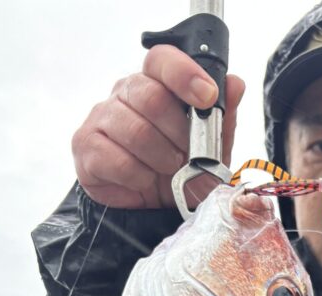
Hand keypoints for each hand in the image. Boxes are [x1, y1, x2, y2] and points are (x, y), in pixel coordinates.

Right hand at [73, 45, 244, 208]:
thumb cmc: (180, 173)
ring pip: (136, 130)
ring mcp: (101, 118)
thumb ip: (222, 118)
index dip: (184, 74)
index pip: (161, 59)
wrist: (152, 210)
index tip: (207, 97)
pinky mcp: (86, 146)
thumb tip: (235, 84)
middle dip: (179, 133)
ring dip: (161, 159)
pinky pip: (117, 159)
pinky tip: (144, 182)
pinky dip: (139, 177)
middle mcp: (124, 93)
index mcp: (154, 83)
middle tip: (188, 155)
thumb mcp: (212, 150)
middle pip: (151, 96)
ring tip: (169, 171)